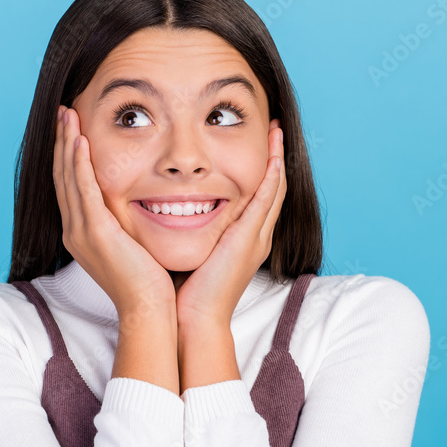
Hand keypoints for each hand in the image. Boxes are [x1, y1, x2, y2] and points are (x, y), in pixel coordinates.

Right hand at [53, 106, 175, 316]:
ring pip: (67, 178)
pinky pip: (83, 190)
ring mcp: (80, 232)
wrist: (149, 310)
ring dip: (67, 143)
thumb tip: (137, 203)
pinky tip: (80, 141)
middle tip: (64, 112)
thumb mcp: (131, 246)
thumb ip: (126, 223)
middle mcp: (74, 231)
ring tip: (68, 115)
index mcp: (81, 234)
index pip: (69, 185)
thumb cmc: (149, 282)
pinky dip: (79, 164)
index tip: (71, 128)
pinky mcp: (95, 232)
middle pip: (62, 176)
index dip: (68, 155)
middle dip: (62, 141)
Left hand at [174, 120, 286, 328]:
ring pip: (274, 189)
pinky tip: (272, 155)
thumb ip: (189, 232)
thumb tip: (170, 211)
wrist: (194, 319)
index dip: (260, 168)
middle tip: (273, 127)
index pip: (256, 196)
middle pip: (272, 187)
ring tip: (276, 130)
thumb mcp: (191, 252)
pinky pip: (266, 201)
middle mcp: (255, 236)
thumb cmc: (186, 292)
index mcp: (243, 240)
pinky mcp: (250, 240)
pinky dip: (271, 176)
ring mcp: (256, 238)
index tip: (256, 142)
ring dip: (277, 158)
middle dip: (274, 156)